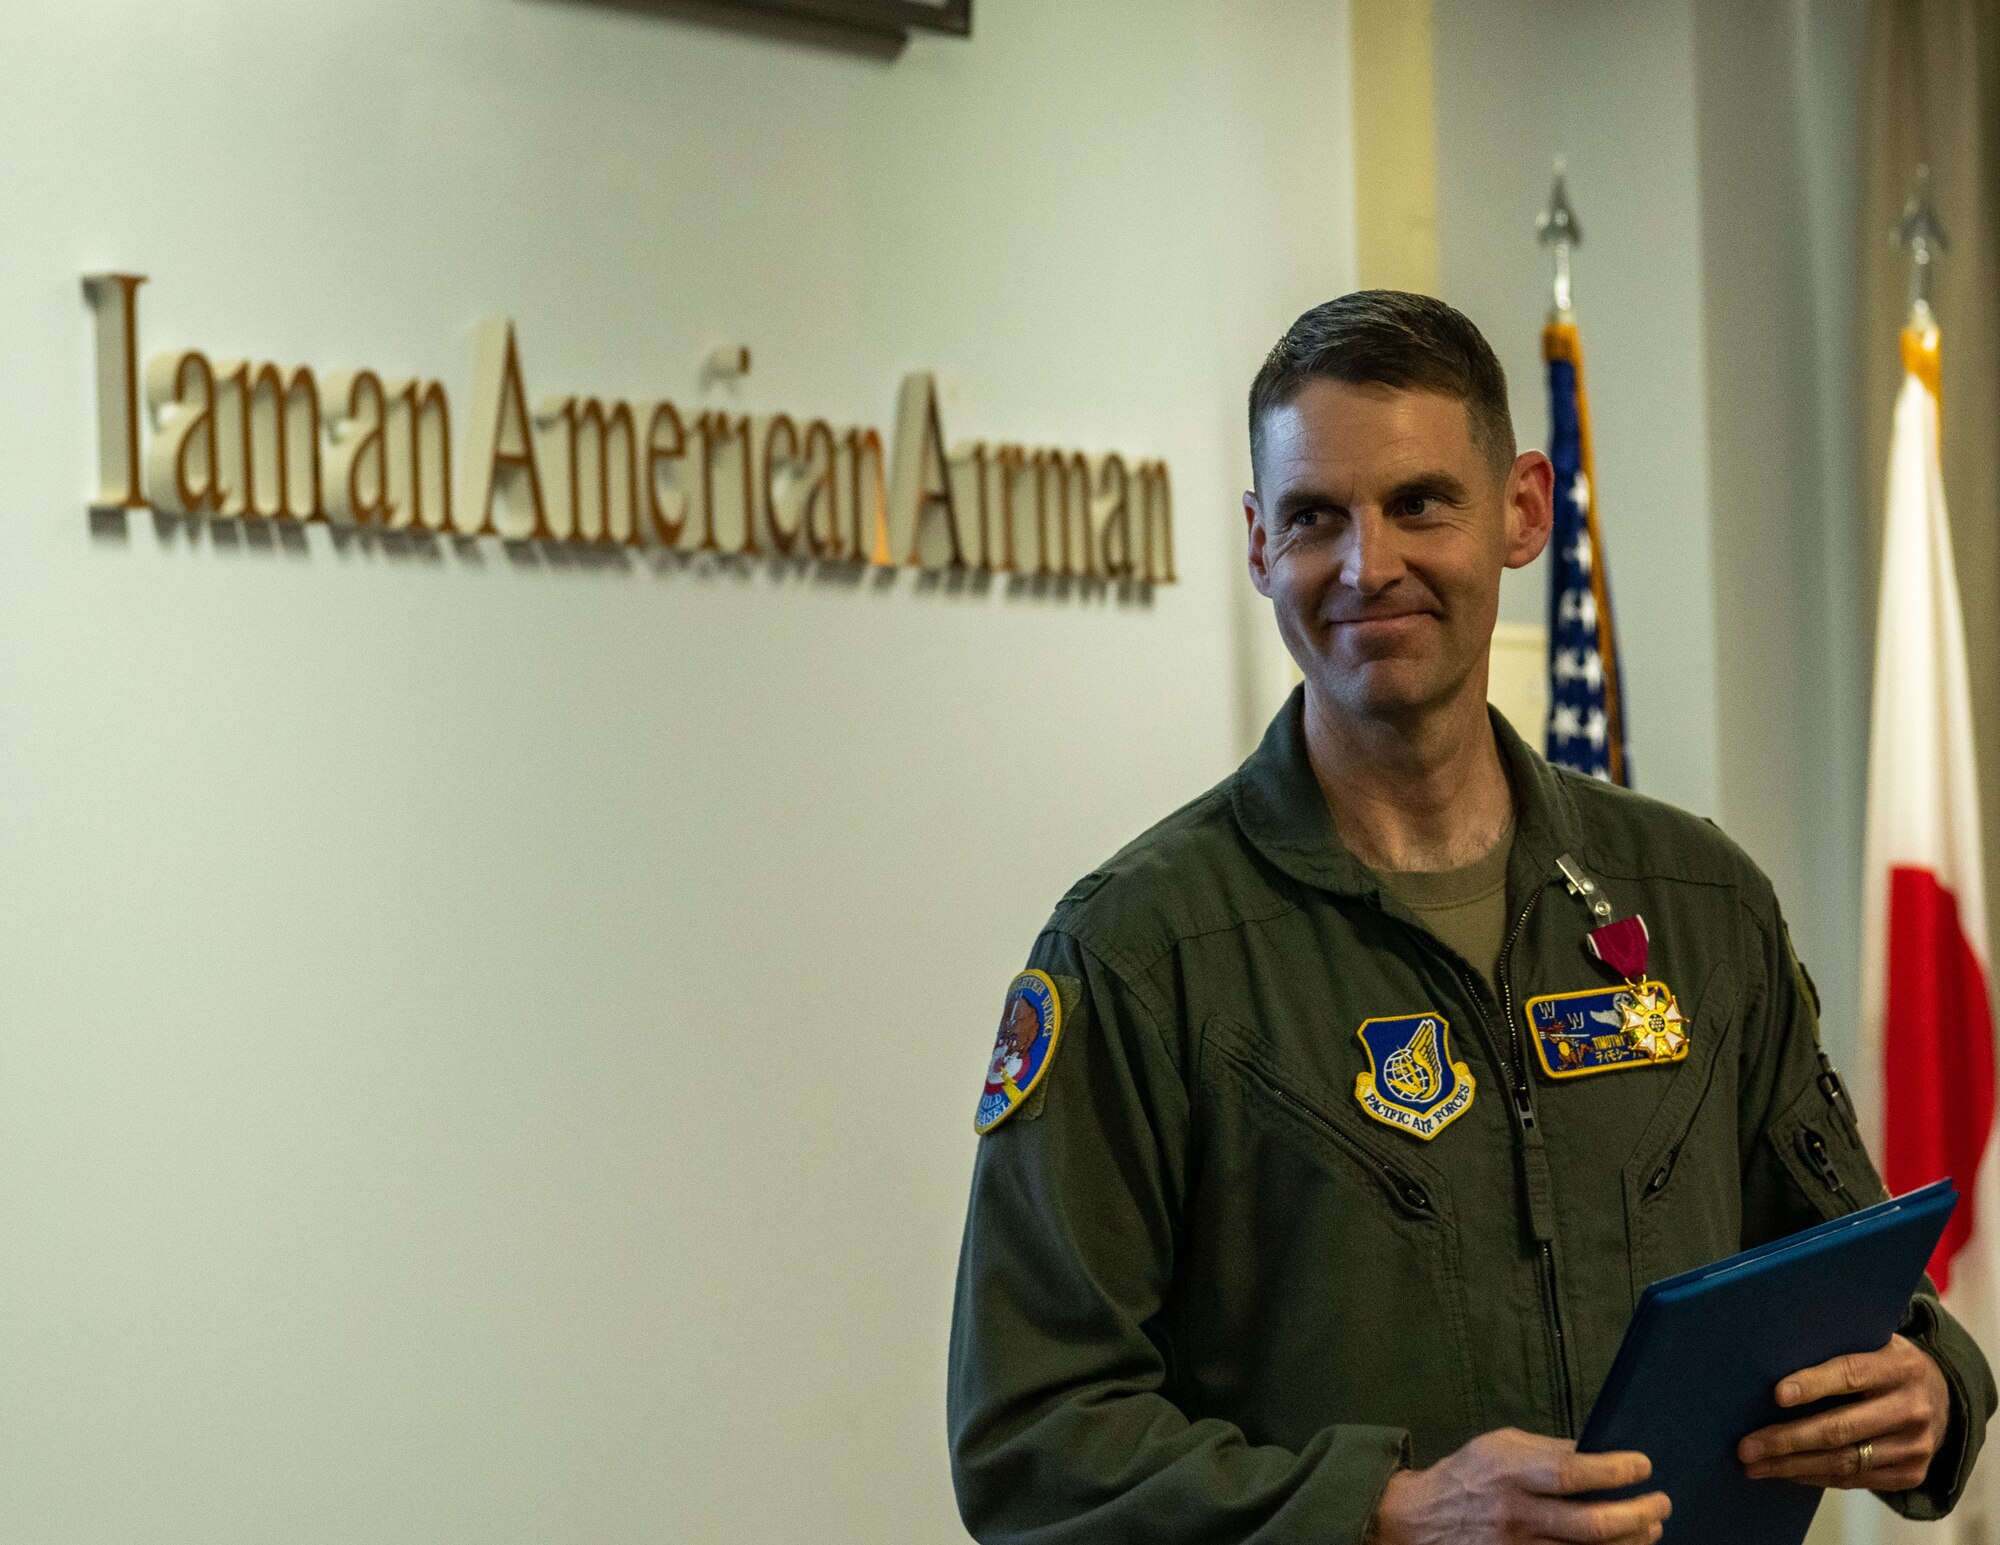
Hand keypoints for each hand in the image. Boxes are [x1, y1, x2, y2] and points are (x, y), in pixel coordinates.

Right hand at [1370, 1427, 1669, 1543]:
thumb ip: (1547, 1450)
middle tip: (1661, 1503)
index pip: (1572, 1473)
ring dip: (1631, 1542)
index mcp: (1511, 1472)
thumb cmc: (1468, 1475)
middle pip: (1591, 1524)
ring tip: (1650, 1528)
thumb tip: (1598, 1451)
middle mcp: (1517, 1514)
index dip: (1614, 1471)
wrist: (1421, 1519)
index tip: (1643, 1465)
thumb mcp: (1501, 1444)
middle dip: (1637, 1515)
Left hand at [1737, 1334, 1949, 1491]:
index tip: (1776, 1395)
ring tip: (1754, 1465)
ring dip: (1792, 1465)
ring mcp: (1914, 1446)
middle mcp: (1911, 1408)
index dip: (1813, 1384)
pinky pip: (1854, 1480)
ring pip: (1843, 1462)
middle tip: (1746, 1447)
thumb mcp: (1872, 1342)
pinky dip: (1815, 1476)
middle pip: (1840, 1429)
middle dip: (1787, 1440)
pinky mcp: (1911, 1473)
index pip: (1850, 1374)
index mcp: (1900, 1366)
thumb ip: (1834, 1345)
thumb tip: (1770, 1350)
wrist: (1942, 1397)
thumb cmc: (1884, 1363)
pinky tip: (1786, 1471)